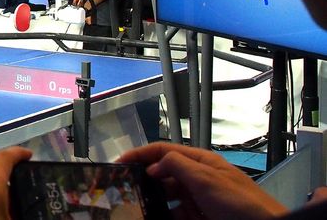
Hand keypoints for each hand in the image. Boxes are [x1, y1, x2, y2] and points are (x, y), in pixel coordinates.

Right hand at [118, 143, 288, 219]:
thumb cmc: (244, 204)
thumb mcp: (206, 179)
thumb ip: (177, 165)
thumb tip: (152, 164)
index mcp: (200, 162)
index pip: (164, 151)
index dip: (140, 154)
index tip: (121, 162)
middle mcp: (198, 178)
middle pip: (163, 175)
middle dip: (144, 180)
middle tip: (125, 187)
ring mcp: (199, 200)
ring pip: (167, 198)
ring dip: (152, 202)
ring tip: (137, 207)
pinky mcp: (200, 218)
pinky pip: (175, 215)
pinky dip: (163, 216)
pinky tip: (154, 218)